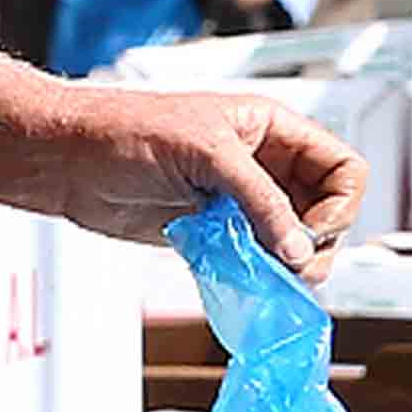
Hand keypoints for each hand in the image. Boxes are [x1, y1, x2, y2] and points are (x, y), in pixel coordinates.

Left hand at [37, 76, 364, 266]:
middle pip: (326, 212)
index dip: (338, 204)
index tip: (309, 231)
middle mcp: (264, 167)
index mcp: (272, 131)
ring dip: (287, 265)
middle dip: (316, 242)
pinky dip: (258, 277)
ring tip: (263, 273)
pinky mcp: (215, 235)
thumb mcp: (207, 154)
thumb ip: (261, 201)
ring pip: (294, 243)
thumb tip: (299, 249)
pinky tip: (243, 279)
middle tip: (289, 264)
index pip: (342, 169)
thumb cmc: (128, 132)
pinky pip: (256, 261)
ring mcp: (241, 204)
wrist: (69, 162)